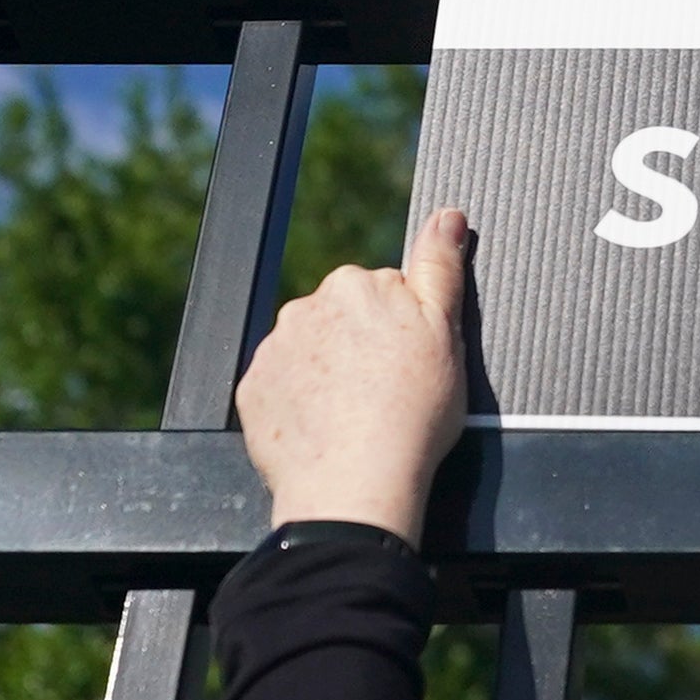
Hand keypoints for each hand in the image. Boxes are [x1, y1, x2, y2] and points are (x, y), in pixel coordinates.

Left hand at [237, 208, 474, 544]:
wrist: (357, 483)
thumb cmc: (412, 413)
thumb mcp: (445, 332)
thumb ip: (441, 267)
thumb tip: (447, 215)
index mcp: (355, 285)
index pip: (385, 292)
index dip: (404, 330)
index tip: (411, 364)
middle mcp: (305, 307)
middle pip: (342, 319)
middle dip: (362, 346)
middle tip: (386, 392)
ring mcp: (274, 350)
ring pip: (310, 352)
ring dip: (328, 374)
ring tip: (355, 415)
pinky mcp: (253, 391)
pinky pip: (280, 387)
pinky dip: (300, 403)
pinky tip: (326, 428)